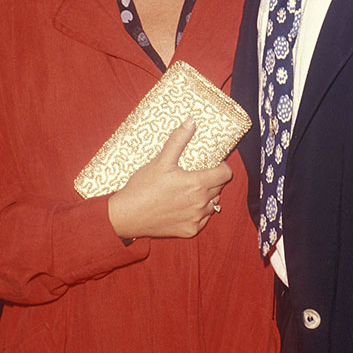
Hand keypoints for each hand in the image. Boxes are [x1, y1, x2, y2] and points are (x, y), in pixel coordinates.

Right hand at [107, 119, 231, 239]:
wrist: (126, 216)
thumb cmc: (143, 187)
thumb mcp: (161, 160)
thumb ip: (178, 140)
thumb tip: (191, 121)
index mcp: (197, 184)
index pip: (225, 174)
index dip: (222, 167)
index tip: (214, 164)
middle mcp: (200, 204)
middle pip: (219, 188)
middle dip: (213, 180)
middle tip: (198, 174)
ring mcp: (196, 219)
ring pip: (212, 204)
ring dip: (207, 196)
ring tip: (191, 190)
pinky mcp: (189, 231)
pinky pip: (203, 219)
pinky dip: (198, 212)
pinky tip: (185, 206)